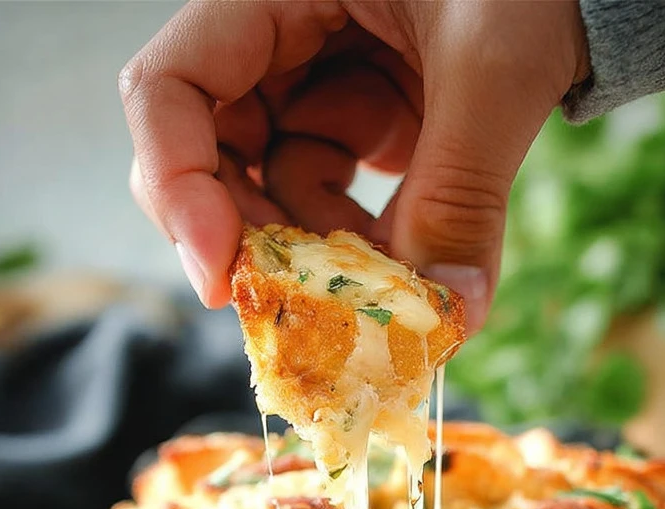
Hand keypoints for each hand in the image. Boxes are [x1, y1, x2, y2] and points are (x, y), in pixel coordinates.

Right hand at [120, 0, 589, 329]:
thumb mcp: (496, 65)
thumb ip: (462, 189)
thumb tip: (450, 313)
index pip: (168, 91)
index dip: (175, 186)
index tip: (220, 275)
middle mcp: (277, 39)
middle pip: (210, 157)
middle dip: (255, 241)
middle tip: (307, 308)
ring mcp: (319, 84)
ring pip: (275, 193)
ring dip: (321, 253)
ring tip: (388, 285)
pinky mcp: (363, 123)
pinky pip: (337, 203)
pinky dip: (366, 248)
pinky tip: (411, 268)